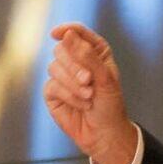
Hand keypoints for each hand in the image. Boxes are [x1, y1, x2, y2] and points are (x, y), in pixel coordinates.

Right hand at [43, 23, 138, 163]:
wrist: (105, 133)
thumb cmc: (110, 104)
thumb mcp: (105, 78)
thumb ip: (87, 55)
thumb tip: (67, 35)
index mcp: (93, 51)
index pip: (77, 32)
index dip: (66, 30)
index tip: (58, 33)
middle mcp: (76, 61)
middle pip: (62, 49)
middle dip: (74, 66)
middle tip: (88, 81)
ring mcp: (62, 76)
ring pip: (54, 67)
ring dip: (73, 84)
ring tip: (89, 96)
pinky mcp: (53, 92)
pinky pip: (52, 85)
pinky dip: (69, 96)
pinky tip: (81, 104)